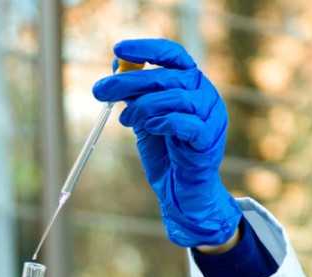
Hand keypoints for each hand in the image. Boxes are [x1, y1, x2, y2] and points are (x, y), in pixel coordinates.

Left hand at [92, 39, 242, 247]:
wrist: (182, 191)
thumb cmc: (166, 154)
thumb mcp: (145, 120)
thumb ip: (135, 98)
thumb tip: (114, 72)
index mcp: (191, 85)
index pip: (173, 56)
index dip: (147, 49)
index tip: (118, 50)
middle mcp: (205, 95)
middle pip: (167, 76)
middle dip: (130, 82)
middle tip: (101, 90)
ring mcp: (211, 117)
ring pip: (175, 97)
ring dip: (143, 106)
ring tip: (124, 120)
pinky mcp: (208, 140)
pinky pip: (186, 123)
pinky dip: (163, 122)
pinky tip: (149, 127)